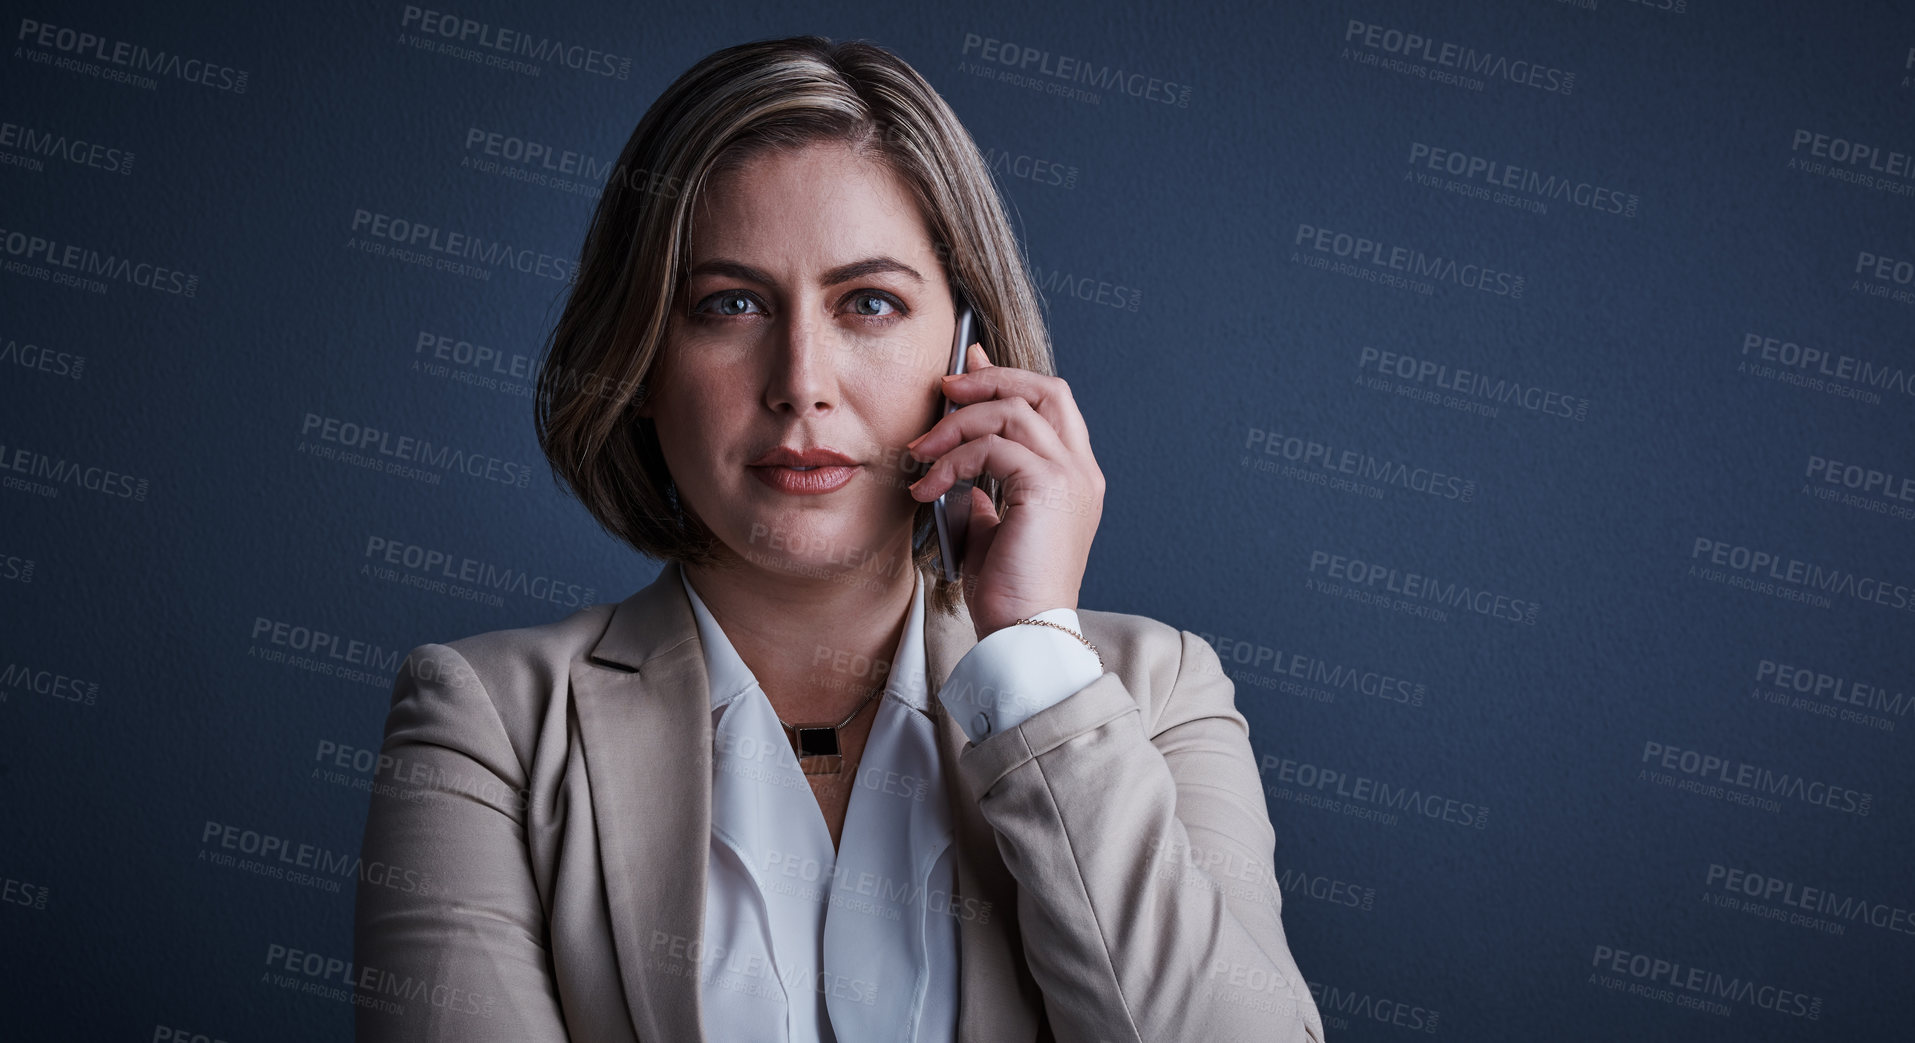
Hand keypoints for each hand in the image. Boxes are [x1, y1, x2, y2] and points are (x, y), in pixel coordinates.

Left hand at [905, 343, 1104, 638]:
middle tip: (946, 388)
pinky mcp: (1047, 487)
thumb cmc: (1009, 592)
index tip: (967, 366)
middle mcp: (1080, 471)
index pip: (1050, 404)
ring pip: (1011, 412)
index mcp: (1074, 478)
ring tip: (921, 453)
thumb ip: (988, 489)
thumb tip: (964, 461)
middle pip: (1043, 390)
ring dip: (956, 424)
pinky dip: (953, 459)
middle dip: (990, 379)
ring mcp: (1069, 477)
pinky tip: (928, 486)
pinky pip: (992, 447)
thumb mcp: (994, 528)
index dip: (1008, 378)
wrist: (1024, 634)